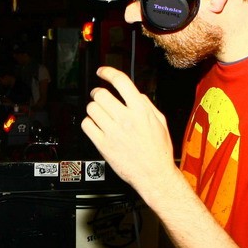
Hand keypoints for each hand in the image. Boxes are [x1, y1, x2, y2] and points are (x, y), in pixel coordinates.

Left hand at [81, 67, 177, 199]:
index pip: (120, 81)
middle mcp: (125, 118)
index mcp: (141, 110)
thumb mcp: (160, 122)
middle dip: (98, 93)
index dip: (108, 73)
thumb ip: (147, 105)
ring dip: (93, 109)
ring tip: (99, 114)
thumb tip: (136, 94)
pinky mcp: (103, 144)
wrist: (154, 175)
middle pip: (101, 94)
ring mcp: (112, 131)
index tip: (102, 72)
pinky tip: (95, 126)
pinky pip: (86, 125)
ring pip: (91, 109)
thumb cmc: (159, 152)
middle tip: (99, 96)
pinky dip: (88, 123)